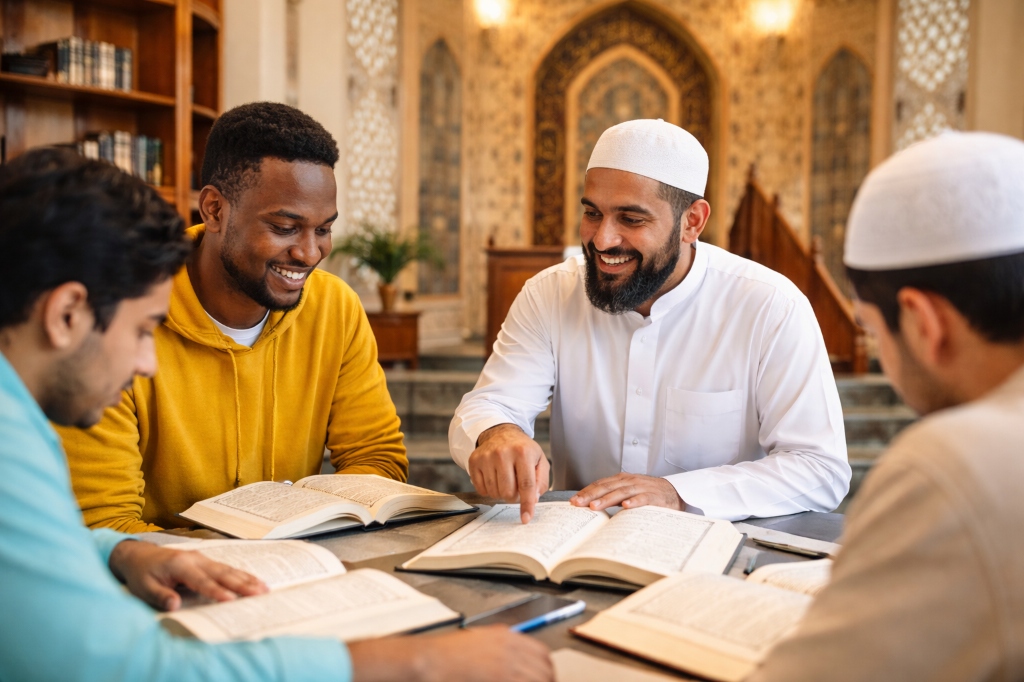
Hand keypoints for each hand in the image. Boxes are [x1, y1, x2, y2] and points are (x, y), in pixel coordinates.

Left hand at [108, 540, 267, 610]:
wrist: (140, 555)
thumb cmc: (142, 574)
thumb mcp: (144, 588)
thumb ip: (160, 596)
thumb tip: (174, 606)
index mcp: (180, 565)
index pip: (202, 581)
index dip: (216, 591)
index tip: (230, 601)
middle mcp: (196, 559)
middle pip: (222, 573)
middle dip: (242, 584)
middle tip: (259, 593)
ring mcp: (203, 559)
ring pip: (228, 569)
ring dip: (247, 579)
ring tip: (264, 588)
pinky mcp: (206, 561)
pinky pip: (227, 569)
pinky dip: (242, 575)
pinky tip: (254, 581)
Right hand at [350, 626, 552, 681]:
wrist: (427, 661)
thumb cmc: (445, 655)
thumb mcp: (478, 640)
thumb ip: (502, 646)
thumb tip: (518, 660)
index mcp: (507, 636)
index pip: (543, 655)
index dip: (545, 671)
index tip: (543, 679)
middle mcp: (510, 649)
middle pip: (545, 671)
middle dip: (545, 681)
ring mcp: (505, 667)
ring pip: (538, 679)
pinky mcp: (498, 679)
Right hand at [468, 424, 549, 523]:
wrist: (500, 433)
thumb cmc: (522, 450)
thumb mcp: (539, 460)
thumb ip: (541, 481)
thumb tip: (533, 499)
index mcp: (523, 452)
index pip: (526, 485)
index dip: (527, 504)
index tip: (526, 518)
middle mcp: (503, 453)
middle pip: (508, 492)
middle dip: (514, 496)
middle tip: (516, 486)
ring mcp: (486, 457)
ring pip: (494, 492)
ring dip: (501, 493)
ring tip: (505, 480)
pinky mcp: (474, 461)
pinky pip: (481, 489)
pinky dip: (489, 490)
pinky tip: (494, 478)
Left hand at [570, 473, 682, 511]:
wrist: (675, 492)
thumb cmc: (648, 494)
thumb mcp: (628, 492)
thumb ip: (612, 497)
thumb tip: (590, 507)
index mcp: (622, 479)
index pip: (600, 484)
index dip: (586, 491)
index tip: (573, 501)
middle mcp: (630, 481)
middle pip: (607, 487)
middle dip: (591, 495)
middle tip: (578, 503)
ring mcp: (642, 488)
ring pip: (622, 492)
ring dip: (607, 499)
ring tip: (594, 506)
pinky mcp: (655, 497)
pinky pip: (643, 499)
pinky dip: (634, 502)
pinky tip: (625, 507)